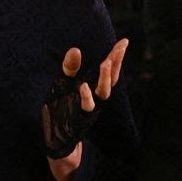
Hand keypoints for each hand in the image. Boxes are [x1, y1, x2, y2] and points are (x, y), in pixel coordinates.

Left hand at [42, 39, 127, 159]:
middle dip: (117, 63)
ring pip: (103, 94)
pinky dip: (86, 97)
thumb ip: (70, 68)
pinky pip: (86, 108)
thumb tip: (76, 50)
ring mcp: (90, 109)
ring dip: (106, 78)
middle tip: (121, 46)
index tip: (124, 41)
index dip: (117, 56)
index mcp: (94, 88)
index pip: (109, 70)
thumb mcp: (63, 84)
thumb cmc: (61, 109)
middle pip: (112, 79)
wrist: (57, 139)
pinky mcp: (80, 120)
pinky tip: (83, 85)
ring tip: (106, 62)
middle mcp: (96, 98)